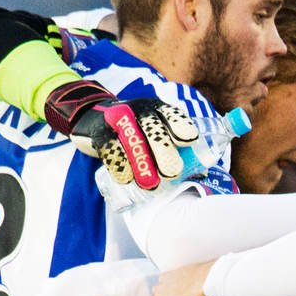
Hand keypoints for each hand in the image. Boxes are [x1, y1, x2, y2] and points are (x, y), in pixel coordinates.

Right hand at [44, 81, 199, 190]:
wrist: (93, 117)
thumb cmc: (138, 133)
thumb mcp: (156, 132)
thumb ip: (176, 148)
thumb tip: (201, 173)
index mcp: (159, 110)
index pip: (173, 115)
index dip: (181, 126)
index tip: (189, 141)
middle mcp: (140, 111)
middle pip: (153, 129)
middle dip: (163, 151)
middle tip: (172, 172)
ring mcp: (118, 119)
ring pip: (132, 140)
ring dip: (141, 163)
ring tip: (150, 184)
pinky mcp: (100, 133)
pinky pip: (109, 148)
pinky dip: (118, 164)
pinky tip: (126, 178)